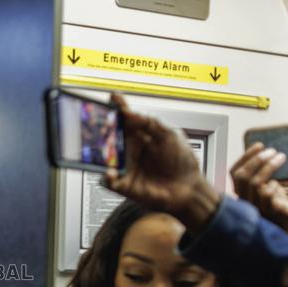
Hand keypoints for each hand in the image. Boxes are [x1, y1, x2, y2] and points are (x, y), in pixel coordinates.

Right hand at [102, 93, 220, 232]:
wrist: (188, 189)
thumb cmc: (182, 162)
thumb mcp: (170, 135)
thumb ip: (150, 123)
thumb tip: (131, 114)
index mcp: (141, 136)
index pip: (126, 118)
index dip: (118, 107)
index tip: (113, 98)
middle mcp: (131, 150)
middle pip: (110, 136)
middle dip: (103, 129)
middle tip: (103, 124)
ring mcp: (126, 166)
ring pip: (104, 157)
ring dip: (99, 152)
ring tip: (102, 148)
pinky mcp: (123, 184)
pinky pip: (107, 180)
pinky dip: (106, 176)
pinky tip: (111, 172)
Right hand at [230, 143, 287, 236]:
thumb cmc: (278, 208)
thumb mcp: (268, 189)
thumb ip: (262, 178)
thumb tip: (264, 155)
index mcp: (242, 194)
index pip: (235, 173)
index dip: (246, 157)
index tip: (259, 145)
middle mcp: (245, 201)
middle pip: (243, 176)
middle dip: (257, 160)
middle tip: (272, 151)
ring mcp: (256, 208)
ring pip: (256, 183)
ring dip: (269, 167)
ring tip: (281, 157)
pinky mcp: (271, 213)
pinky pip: (269, 196)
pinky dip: (274, 187)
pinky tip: (280, 184)